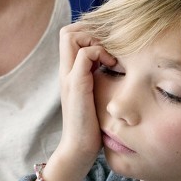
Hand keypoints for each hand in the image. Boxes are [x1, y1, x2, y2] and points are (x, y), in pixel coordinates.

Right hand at [47, 24, 114, 180]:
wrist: (78, 149)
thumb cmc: (91, 126)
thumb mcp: (94, 96)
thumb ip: (97, 80)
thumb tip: (115, 67)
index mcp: (69, 72)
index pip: (69, 36)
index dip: (87, 34)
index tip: (106, 49)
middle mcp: (65, 71)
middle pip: (68, 31)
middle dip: (90, 32)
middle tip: (108, 51)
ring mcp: (69, 77)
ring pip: (72, 37)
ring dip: (95, 41)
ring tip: (110, 59)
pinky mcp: (77, 86)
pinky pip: (85, 55)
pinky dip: (100, 54)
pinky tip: (113, 67)